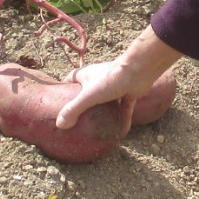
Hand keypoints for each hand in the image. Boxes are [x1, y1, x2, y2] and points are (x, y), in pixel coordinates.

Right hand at [55, 28, 182, 129]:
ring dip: (101, 109)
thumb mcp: (88, 96)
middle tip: (76, 118)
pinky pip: (122, 106)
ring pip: (105, 99)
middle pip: (87, 90)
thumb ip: (74, 109)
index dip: (64, 88)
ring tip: (94, 125)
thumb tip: (60, 124)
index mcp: (86, 75)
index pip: (70, 79)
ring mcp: (114, 86)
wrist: (138, 71)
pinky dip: (121, 115)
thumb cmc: (110, 79)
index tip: (60, 102)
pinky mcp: (127, 92)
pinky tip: (118, 127)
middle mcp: (98, 78)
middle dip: (82, 102)